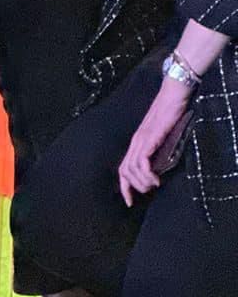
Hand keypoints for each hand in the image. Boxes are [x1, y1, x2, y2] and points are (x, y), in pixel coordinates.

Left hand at [118, 79, 192, 205]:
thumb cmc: (172, 114)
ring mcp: (141, 139)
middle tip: (149, 191)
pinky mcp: (149, 137)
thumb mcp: (165, 138)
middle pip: (124, 171)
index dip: (124, 188)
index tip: (130, 202)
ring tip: (155, 184)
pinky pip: (141, 161)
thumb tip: (160, 170)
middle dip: (134, 188)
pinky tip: (156, 179)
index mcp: (137, 142)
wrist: (174, 94)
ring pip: (131, 169)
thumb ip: (160, 151)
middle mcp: (135, 141)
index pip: (123, 168)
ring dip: (142, 183)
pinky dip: (146, 174)